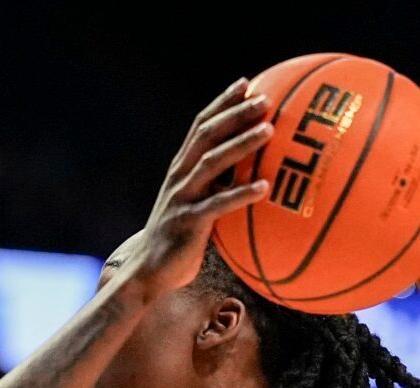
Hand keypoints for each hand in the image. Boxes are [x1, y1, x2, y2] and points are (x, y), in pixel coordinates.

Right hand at [112, 80, 271, 297]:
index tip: (248, 82)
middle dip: (236, 114)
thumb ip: (218, 187)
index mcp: (182, 168)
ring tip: (270, 130)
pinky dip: (241, 194)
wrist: (149, 272)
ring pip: (212, 162)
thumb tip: (255, 175)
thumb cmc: (181, 240)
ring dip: (242, 144)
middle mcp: (179, 177)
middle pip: (207, 135)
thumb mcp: (198, 205)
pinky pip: (218, 205)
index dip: (223, 102)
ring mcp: (182, 198)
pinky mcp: (188, 223)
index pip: (201, 125)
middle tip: (265, 99)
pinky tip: (265, 187)